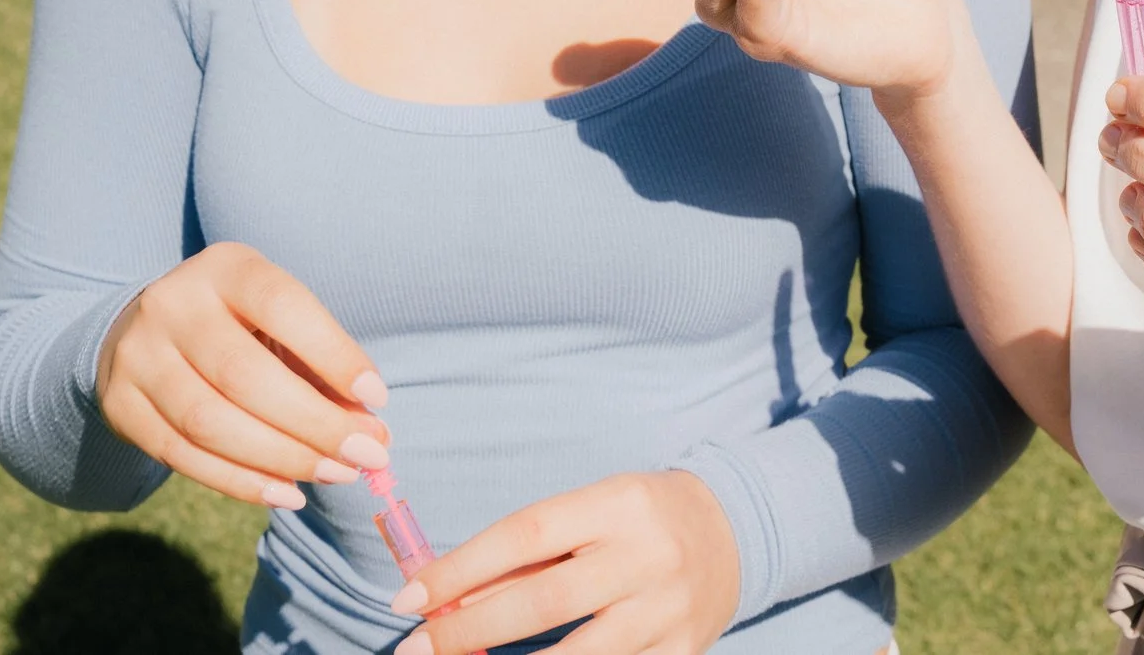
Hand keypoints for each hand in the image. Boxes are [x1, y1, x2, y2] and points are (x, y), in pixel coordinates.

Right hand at [95, 240, 391, 508]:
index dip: (333, 354)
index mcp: (226, 268)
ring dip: (282, 459)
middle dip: (315, 424)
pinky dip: (241, 482)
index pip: (283, 306)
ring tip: (336, 474)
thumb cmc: (238, 324)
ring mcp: (138, 357)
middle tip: (368, 454)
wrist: (142, 330)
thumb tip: (367, 426)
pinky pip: (183, 456)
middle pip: (245, 376)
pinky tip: (288, 494)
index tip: (378, 398)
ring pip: (211, 423)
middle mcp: (173, 305)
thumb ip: (318, 363)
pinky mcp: (120, 407)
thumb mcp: (276, 318)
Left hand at [389, 471, 738, 654]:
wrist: (735, 533)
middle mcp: (649, 554)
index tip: (408, 597)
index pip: (526, 534)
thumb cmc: (641, 520)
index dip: (461, 568)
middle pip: (544, 601)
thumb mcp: (592, 513)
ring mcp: (669, 609)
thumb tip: (447, 597)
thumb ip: (529, 555)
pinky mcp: (682, 651)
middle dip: (468, 629)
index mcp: (620, 503)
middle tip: (417, 647)